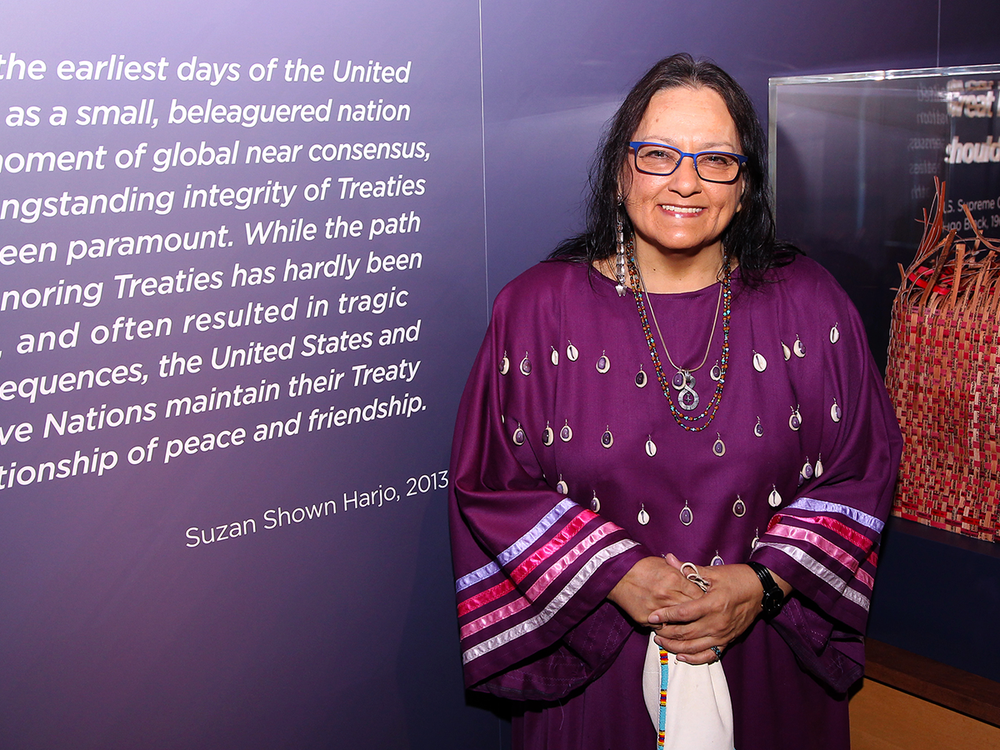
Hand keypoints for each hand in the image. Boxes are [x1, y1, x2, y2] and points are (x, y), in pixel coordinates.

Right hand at [607, 556, 704, 625]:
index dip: (705, 599)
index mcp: (674, 580)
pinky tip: (672, 625)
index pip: (699, 595)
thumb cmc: (641, 567)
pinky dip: (669, 627)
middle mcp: (667, 596)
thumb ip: (682, 573)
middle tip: (704, 615)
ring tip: (692, 624)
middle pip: (691, 611)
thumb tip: (698, 580)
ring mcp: (656, 609)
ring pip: (679, 623)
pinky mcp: (646, 619)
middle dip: (699, 614)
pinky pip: (663, 628)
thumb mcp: (665, 564)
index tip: (708, 601)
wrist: (617, 574)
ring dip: (686, 624)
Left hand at [648, 555, 777, 664]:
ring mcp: (723, 634)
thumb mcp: (713, 572)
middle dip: (666, 633)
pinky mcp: (728, 641)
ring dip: (675, 647)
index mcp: (712, 603)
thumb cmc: (736, 578)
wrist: (760, 589)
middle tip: (653, 630)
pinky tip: (681, 656)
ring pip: (694, 647)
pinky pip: (709, 655)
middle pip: (686, 633)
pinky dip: (693, 658)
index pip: (683, 614)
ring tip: (661, 642)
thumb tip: (668, 558)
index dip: (665, 616)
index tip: (652, 617)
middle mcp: (717, 622)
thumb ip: (688, 569)